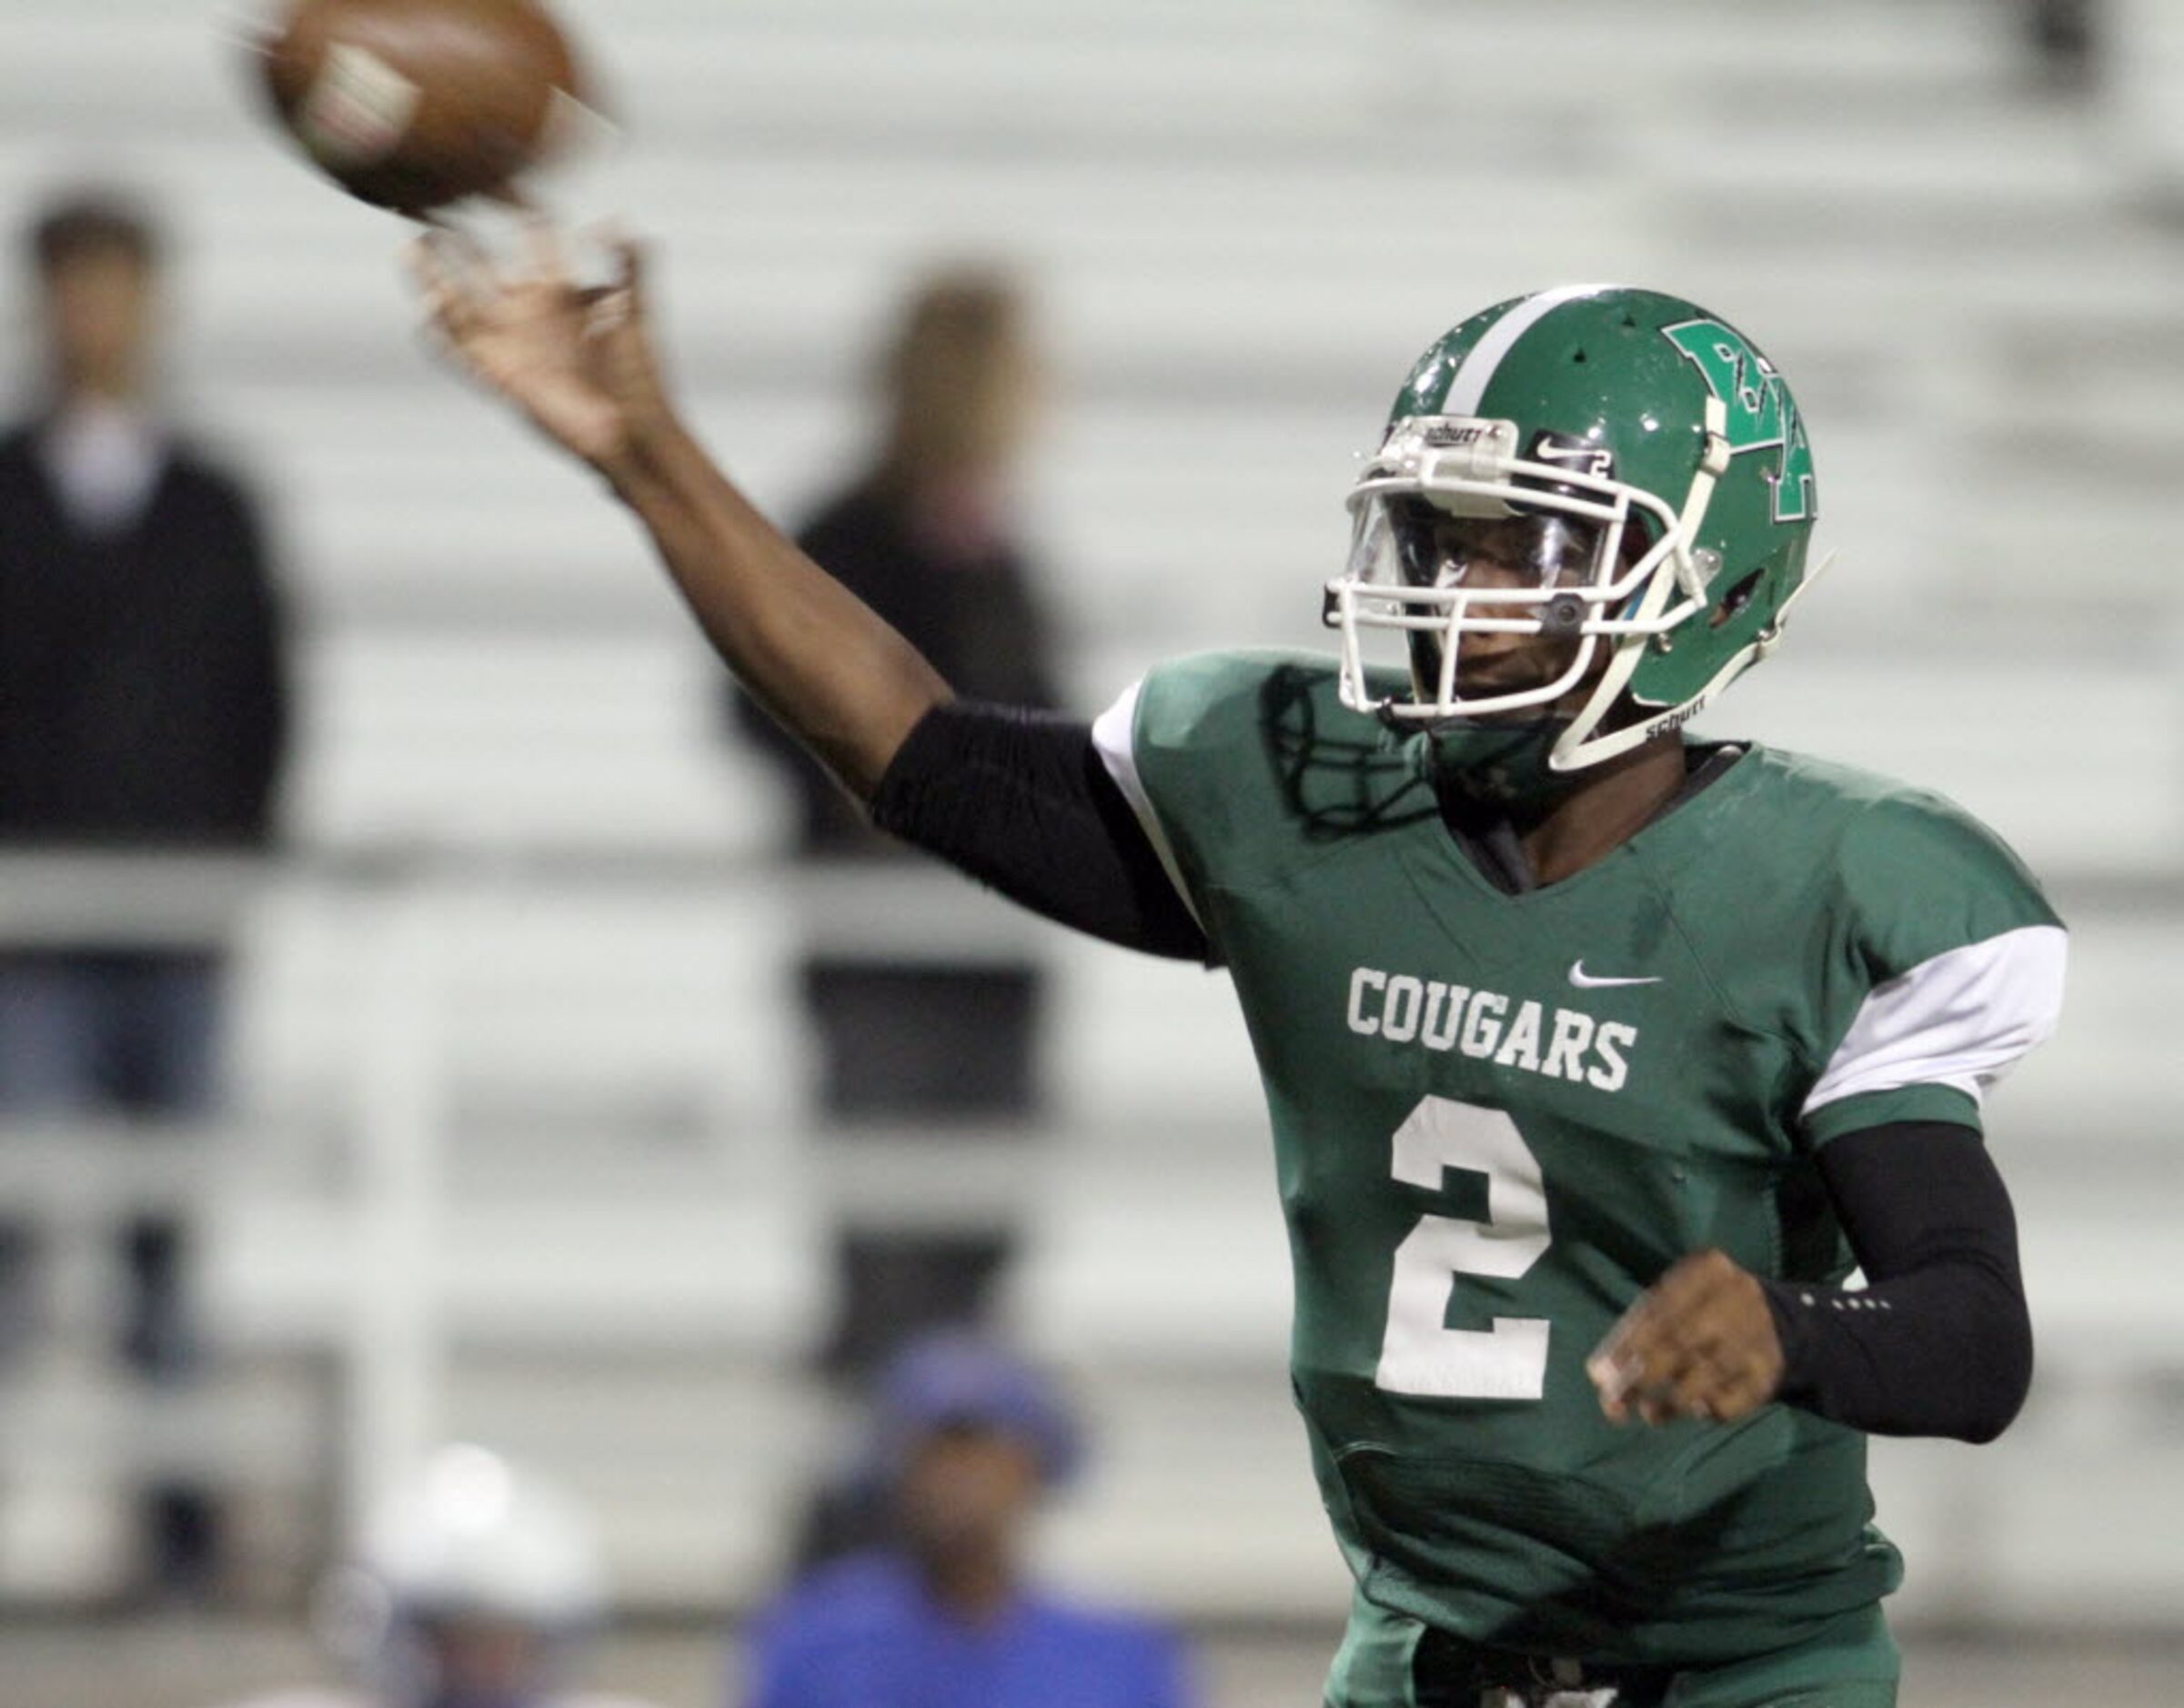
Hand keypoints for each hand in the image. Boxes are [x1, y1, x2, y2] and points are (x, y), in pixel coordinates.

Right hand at [407, 221, 673, 471]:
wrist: (633, 434)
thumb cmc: (640, 378)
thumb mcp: (636, 317)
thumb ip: (630, 268)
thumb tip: (619, 220)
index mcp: (562, 294)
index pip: (533, 240)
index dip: (516, 208)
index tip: (496, 176)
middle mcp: (529, 315)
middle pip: (482, 265)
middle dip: (458, 236)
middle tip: (432, 200)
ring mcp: (511, 345)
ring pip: (459, 301)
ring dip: (434, 275)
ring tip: (411, 243)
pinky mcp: (500, 377)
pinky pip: (458, 351)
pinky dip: (440, 331)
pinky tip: (425, 306)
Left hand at [1587, 1249, 1783, 1425]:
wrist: (1776, 1319)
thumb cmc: (1702, 1309)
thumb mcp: (1673, 1301)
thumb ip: (1634, 1330)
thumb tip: (1599, 1374)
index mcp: (1708, 1269)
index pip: (1661, 1307)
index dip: (1628, 1343)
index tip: (1599, 1374)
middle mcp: (1737, 1297)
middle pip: (1683, 1340)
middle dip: (1643, 1375)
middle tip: (1614, 1401)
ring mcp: (1757, 1336)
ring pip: (1707, 1375)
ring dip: (1670, 1403)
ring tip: (1648, 1412)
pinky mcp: (1769, 1373)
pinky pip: (1733, 1400)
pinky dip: (1708, 1410)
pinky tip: (1693, 1409)